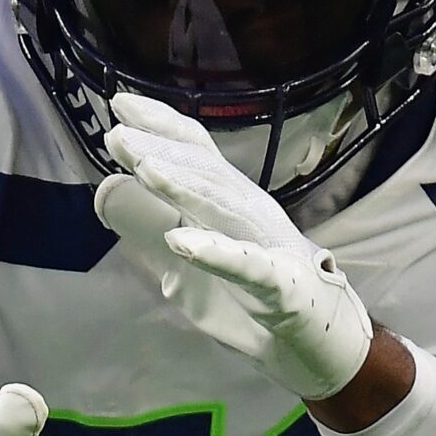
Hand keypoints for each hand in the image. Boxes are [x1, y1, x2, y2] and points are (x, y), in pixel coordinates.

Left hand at [92, 93, 373, 401]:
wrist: (321, 333)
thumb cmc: (260, 287)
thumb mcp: (204, 248)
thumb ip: (164, 222)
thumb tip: (113, 197)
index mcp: (233, 199)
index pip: (197, 150)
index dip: (160, 123)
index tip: (119, 103)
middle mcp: (250, 210)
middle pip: (204, 170)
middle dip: (159, 149)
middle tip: (116, 135)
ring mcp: (265, 243)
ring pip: (221, 206)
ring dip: (182, 186)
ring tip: (144, 169)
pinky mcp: (276, 283)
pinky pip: (244, 263)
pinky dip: (212, 250)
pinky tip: (179, 241)